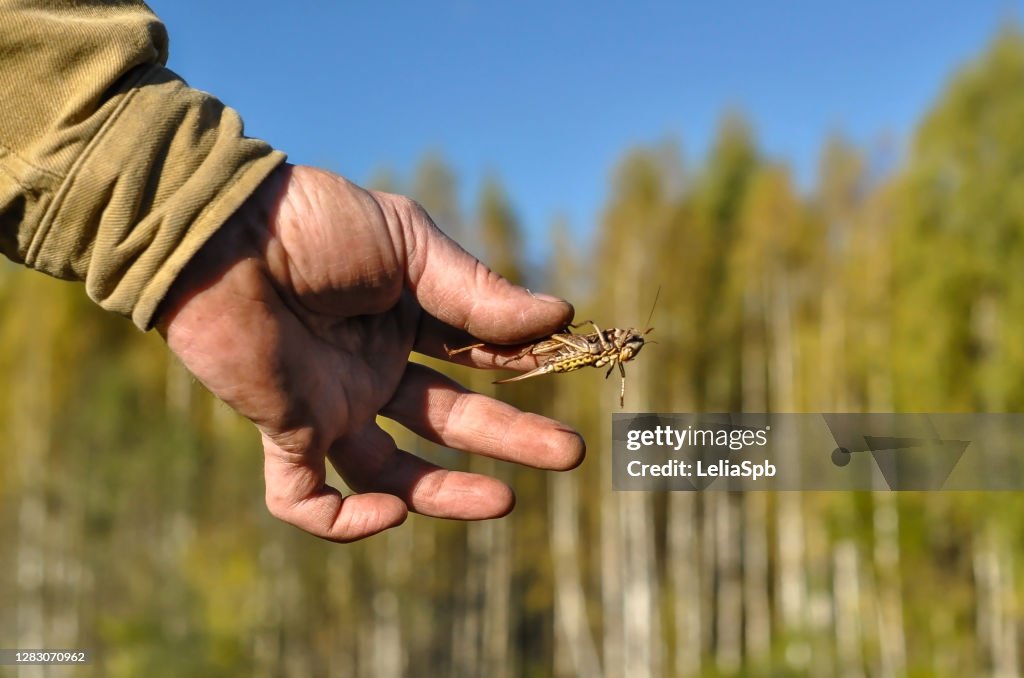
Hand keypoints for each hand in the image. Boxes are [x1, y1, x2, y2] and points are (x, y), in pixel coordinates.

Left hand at [157, 164, 583, 541]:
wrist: (222, 229)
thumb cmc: (315, 223)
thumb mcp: (411, 246)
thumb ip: (477, 292)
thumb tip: (560, 317)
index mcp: (404, 318)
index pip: (476, 358)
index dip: (521, 368)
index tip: (563, 368)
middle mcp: (371, 367)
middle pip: (450, 419)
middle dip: (511, 437)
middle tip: (568, 454)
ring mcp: (329, 402)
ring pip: (391, 470)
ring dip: (448, 494)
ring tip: (505, 503)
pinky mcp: (284, 428)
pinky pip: (305, 497)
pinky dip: (345, 521)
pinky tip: (390, 514)